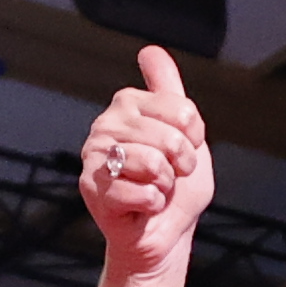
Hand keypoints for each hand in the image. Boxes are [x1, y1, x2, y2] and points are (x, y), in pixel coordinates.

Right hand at [79, 46, 215, 286]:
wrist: (164, 236)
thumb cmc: (176, 187)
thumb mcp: (185, 133)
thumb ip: (170, 91)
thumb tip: (149, 50)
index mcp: (128, 104)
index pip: (183, 111)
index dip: (193, 139)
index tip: (182, 152)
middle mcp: (106, 124)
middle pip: (169, 137)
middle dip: (180, 166)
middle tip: (168, 177)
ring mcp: (95, 155)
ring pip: (154, 163)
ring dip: (165, 186)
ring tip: (154, 190)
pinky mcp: (92, 188)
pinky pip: (143, 191)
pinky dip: (153, 205)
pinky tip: (141, 207)